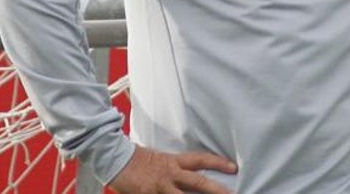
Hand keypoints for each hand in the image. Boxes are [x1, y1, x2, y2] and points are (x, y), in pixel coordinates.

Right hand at [107, 144, 236, 193]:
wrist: (115, 158)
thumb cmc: (137, 160)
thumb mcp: (160, 160)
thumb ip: (175, 168)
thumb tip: (189, 175)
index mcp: (174, 161)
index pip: (201, 160)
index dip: (218, 163)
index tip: (233, 167)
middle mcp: (171, 173)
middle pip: (198, 182)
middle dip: (217, 190)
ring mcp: (160, 187)